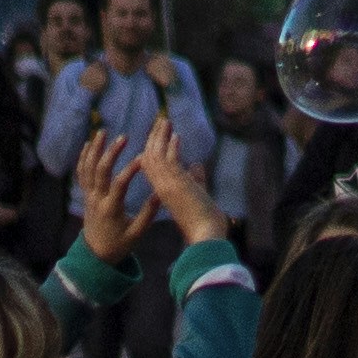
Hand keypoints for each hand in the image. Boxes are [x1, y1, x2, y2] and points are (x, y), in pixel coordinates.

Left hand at [72, 128, 151, 267]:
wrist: (95, 255)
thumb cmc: (119, 244)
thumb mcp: (137, 233)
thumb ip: (148, 214)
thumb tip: (160, 193)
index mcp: (111, 209)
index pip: (119, 184)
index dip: (130, 169)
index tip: (143, 157)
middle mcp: (97, 199)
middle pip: (100, 171)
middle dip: (111, 152)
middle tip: (124, 137)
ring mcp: (89, 196)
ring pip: (88, 168)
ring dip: (94, 149)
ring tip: (103, 132)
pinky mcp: (85, 195)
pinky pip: (81, 173)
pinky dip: (84, 158)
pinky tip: (88, 144)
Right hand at [133, 115, 230, 247]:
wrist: (205, 236)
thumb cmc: (203, 221)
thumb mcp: (198, 194)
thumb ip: (196, 179)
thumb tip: (196, 165)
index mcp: (164, 191)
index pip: (152, 166)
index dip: (154, 148)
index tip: (158, 134)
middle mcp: (162, 187)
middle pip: (151, 157)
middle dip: (155, 138)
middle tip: (159, 121)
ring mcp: (167, 186)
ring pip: (157, 156)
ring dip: (161, 137)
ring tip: (164, 121)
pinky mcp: (176, 186)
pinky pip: (169, 162)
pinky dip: (172, 147)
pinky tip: (176, 136)